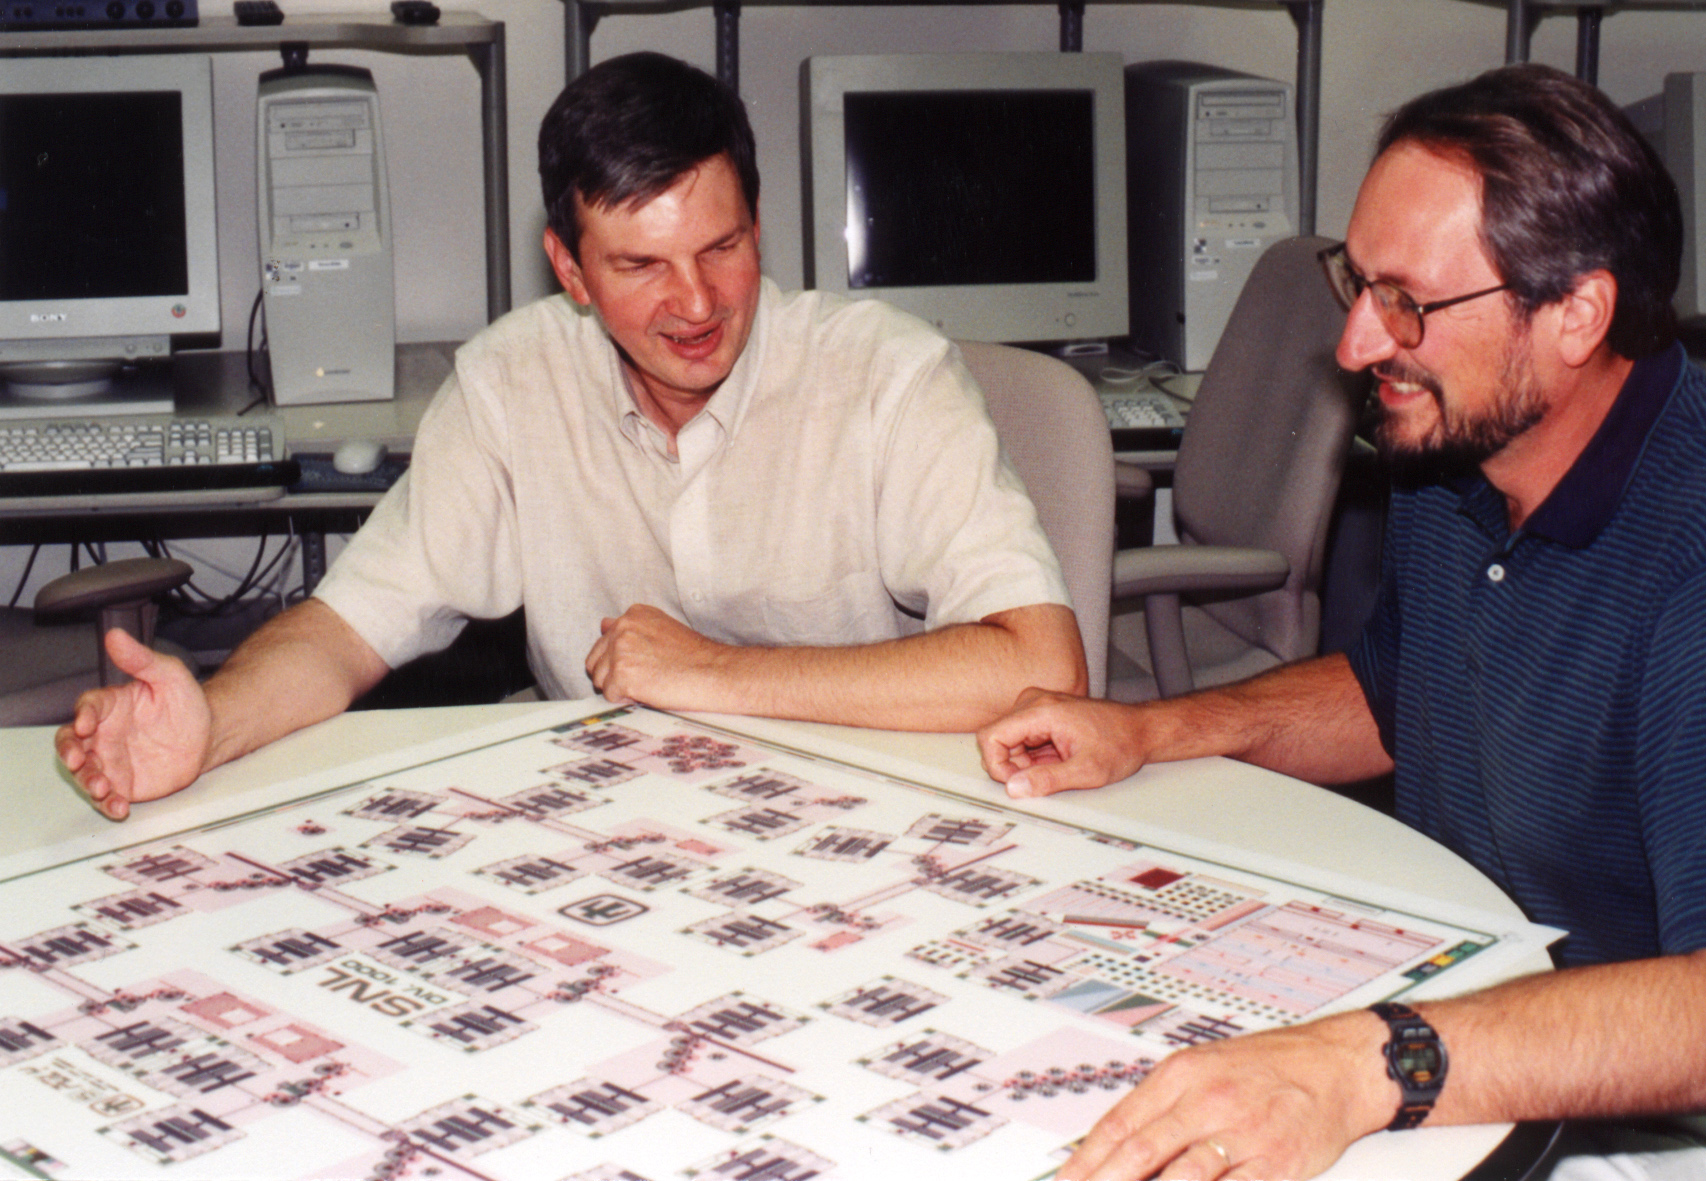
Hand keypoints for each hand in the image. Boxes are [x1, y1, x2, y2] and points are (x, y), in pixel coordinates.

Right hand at [55, 629, 212, 819]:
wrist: (208, 735)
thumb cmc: (185, 703)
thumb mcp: (169, 674)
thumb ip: (141, 659)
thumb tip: (116, 636)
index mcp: (110, 705)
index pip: (87, 707)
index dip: (83, 715)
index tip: (86, 723)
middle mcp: (104, 734)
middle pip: (73, 743)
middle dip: (70, 753)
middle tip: (78, 760)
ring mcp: (111, 760)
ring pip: (86, 772)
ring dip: (88, 781)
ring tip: (102, 787)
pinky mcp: (124, 783)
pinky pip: (109, 796)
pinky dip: (109, 803)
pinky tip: (118, 806)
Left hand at [585, 603, 727, 709]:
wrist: (715, 673)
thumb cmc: (696, 657)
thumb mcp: (662, 629)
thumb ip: (631, 628)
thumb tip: (604, 624)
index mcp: (634, 614)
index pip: (604, 642)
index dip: (620, 661)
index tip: (642, 666)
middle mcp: (623, 628)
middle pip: (596, 661)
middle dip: (613, 675)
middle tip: (645, 679)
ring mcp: (621, 650)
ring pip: (600, 679)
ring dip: (620, 688)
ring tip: (649, 685)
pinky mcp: (623, 674)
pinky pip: (610, 695)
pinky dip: (627, 700)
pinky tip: (649, 693)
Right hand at [976, 687, 1151, 796]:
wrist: (1140, 730)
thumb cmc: (1120, 744)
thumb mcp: (1086, 771)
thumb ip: (1047, 780)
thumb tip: (1014, 788)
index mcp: (1041, 710)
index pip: (991, 736)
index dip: (996, 765)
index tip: (1016, 783)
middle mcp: (1034, 702)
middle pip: (997, 739)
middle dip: (1011, 766)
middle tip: (1041, 780)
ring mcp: (1037, 706)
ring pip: (1007, 741)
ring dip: (1022, 763)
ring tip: (1055, 768)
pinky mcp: (1041, 714)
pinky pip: (1020, 739)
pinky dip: (1031, 757)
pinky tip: (1056, 760)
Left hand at [1060, 1013, 1391, 1180]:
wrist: (1335, 1065)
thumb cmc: (1268, 1066)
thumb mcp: (1202, 1067)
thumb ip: (1160, 1104)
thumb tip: (1114, 1143)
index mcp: (1181, 1075)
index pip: (1119, 1123)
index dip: (1086, 1160)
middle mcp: (1207, 1100)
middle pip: (1141, 1152)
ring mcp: (1241, 1132)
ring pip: (1182, 1177)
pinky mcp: (1275, 1163)